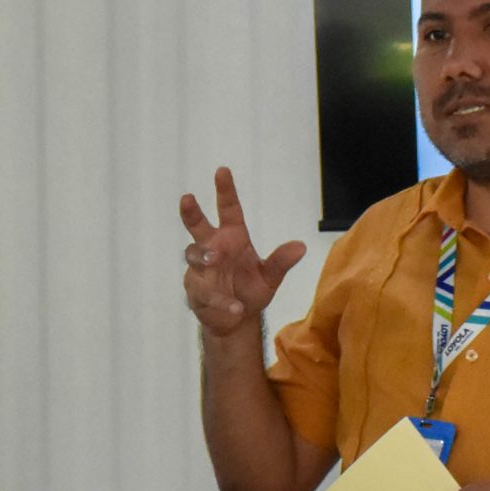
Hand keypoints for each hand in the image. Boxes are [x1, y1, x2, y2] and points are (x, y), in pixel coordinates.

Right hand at [180, 166, 306, 337]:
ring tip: (214, 260)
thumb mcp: (270, 276)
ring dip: (203, 256)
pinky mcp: (195, 291)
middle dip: (191, 212)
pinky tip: (235, 307)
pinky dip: (221, 300)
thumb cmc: (250, 290)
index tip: (222, 170)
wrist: (235, 320)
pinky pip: (206, 292)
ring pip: (194, 255)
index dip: (225, 191)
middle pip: (197, 226)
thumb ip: (281, 261)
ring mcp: (200, 269)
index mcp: (232, 238)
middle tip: (188, 198)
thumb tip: (301, 246)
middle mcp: (213, 248)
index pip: (228, 210)